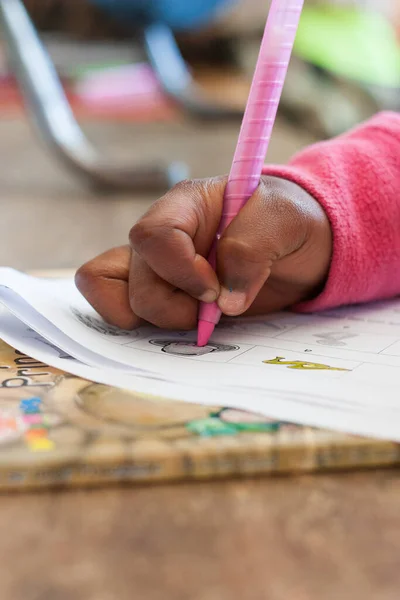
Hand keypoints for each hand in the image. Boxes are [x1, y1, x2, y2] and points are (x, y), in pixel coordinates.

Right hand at [75, 175, 331, 329]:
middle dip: (176, 306)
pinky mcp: (161, 297)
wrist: (297, 250)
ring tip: (201, 316)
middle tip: (216, 308)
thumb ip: (252, 249)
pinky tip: (177, 325)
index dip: (180, 270)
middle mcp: (162, 236)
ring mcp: (156, 268)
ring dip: (163, 319)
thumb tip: (224, 301)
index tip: (215, 290)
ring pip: (121, 298)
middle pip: (137, 278)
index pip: (154, 235)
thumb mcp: (284, 222)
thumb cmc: (287, 223)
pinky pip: (118, 308)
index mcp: (187, 205)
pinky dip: (137, 327)